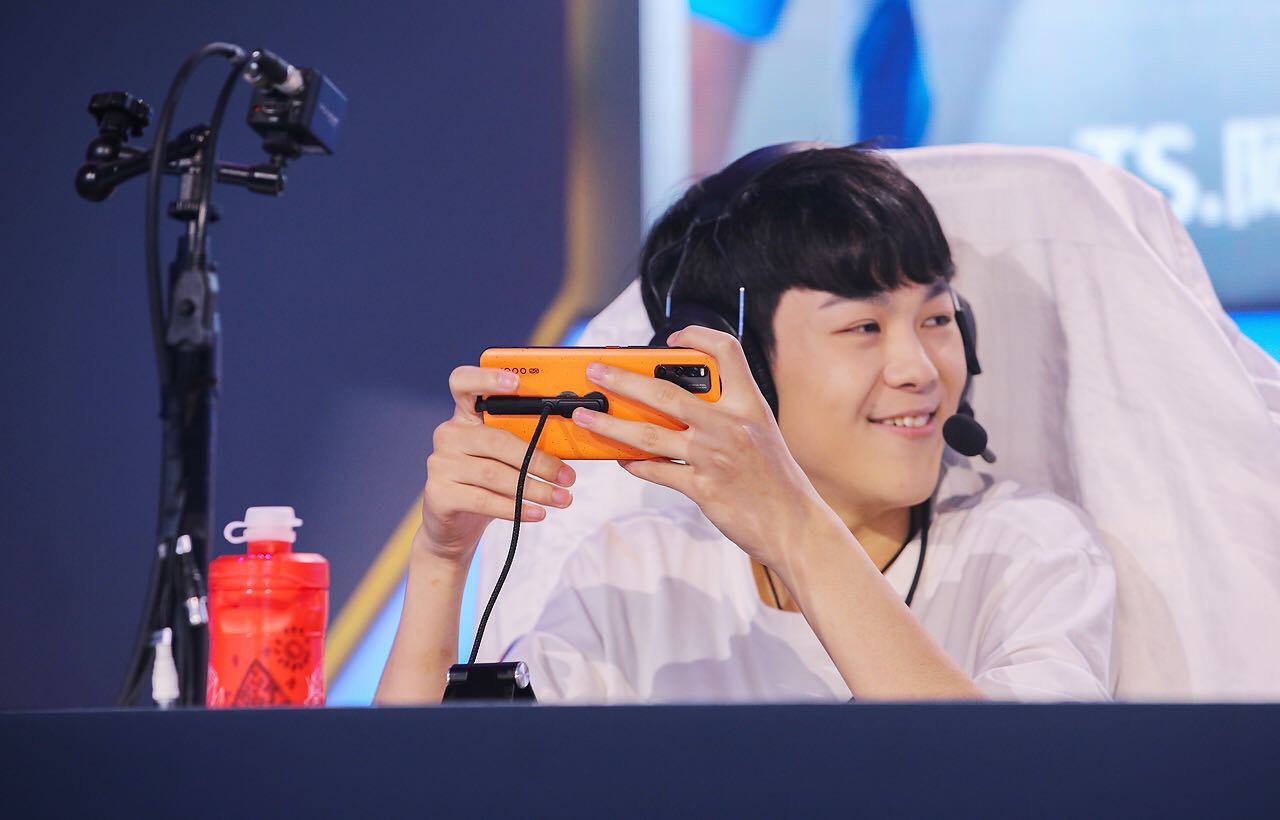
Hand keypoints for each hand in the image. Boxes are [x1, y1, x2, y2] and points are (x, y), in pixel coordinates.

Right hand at [419, 366, 576, 564]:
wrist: (456, 527)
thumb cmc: (488, 485)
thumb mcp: (506, 459)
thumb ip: (526, 443)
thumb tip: (569, 444)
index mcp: (465, 416)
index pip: (464, 383)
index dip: (487, 379)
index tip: (516, 383)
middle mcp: (449, 435)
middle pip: (496, 439)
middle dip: (538, 460)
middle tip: (568, 477)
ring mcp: (440, 463)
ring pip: (494, 474)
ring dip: (534, 488)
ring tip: (561, 498)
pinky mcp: (439, 493)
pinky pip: (483, 500)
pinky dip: (515, 508)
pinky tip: (536, 513)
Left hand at [570, 326, 828, 571]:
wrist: (794, 524)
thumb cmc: (775, 478)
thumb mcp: (760, 432)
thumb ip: (727, 413)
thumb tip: (676, 402)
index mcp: (749, 404)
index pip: (726, 351)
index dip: (697, 337)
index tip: (671, 340)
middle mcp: (730, 425)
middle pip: (665, 393)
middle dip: (623, 379)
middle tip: (595, 370)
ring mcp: (714, 457)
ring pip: (649, 434)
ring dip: (610, 424)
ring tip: (584, 416)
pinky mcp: (703, 488)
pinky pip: (658, 471)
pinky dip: (635, 464)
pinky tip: (620, 458)